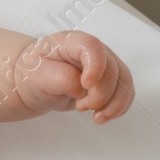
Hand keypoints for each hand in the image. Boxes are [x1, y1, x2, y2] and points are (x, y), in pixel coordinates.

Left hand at [14, 30, 134, 123]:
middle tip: (80, 107)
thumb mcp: (37, 75)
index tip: (86, 86)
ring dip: (115, 104)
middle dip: (100, 95)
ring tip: (97, 118)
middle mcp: (92, 50)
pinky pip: (125, 92)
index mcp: (71, 42)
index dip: (96, 67)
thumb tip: (83, 88)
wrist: (34, 82)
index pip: (92, 47)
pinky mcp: (109, 80)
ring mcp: (104, 64)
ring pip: (124, 82)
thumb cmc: (33, 73)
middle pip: (112, 69)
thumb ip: (62, 78)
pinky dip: (119, 107)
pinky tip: (105, 115)